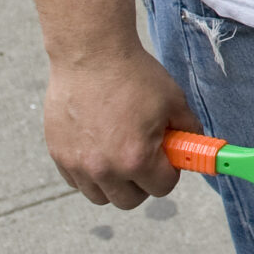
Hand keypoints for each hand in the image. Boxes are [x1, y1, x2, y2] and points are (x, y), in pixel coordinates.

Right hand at [43, 44, 198, 208]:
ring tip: (120, 153)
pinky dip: (89, 173)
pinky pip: (76, 181)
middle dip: (143, 183)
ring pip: (100, 195)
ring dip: (114, 182)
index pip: (162, 188)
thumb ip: (188, 130)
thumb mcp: (173, 101)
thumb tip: (194, 145)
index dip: (170, 171)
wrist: (90, 53)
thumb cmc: (133, 74)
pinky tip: (98, 148)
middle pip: (129, 200)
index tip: (168, 157)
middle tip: (146, 158)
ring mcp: (77, 164)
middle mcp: (103, 169)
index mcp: (136, 159)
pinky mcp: (58, 154)